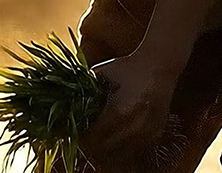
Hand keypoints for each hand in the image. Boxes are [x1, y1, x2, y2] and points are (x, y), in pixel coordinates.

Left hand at [79, 53, 181, 169]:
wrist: (159, 66)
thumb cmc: (128, 68)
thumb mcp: (101, 74)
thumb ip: (84, 90)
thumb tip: (62, 103)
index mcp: (118, 111)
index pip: (93, 137)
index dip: (80, 137)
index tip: (72, 132)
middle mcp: (134, 127)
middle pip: (104, 149)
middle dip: (91, 144)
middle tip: (82, 136)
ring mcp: (147, 133)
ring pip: (120, 155)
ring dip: (106, 150)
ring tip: (97, 140)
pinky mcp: (155, 136)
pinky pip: (135, 152)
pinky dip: (123, 149)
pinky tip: (115, 139)